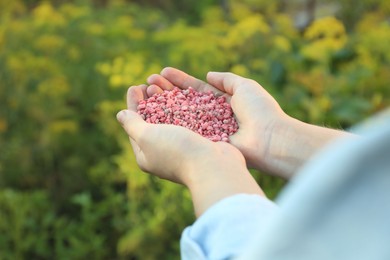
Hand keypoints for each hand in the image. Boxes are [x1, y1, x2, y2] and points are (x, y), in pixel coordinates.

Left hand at [117, 84, 263, 215]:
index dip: (133, 105)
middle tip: (150, 82)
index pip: (134, 127)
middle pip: (153, 120)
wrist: (214, 165)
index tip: (134, 87)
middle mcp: (164, 151)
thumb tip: (121, 115)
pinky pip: (188, 117)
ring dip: (166, 98)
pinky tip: (183, 91)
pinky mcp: (199, 139)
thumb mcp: (147, 137)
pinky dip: (183, 103)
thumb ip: (132, 125)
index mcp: (147, 155)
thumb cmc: (176, 151)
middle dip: (150, 99)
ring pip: (171, 116)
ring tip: (164, 82)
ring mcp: (183, 146)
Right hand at [147, 67, 351, 178]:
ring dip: (163, 104)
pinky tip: (154, 113)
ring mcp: (206, 131)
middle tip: (148, 83)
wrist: (268, 139)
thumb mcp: (245, 86)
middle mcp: (211, 117)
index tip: (162, 73)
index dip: (179, 81)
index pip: (195, 89)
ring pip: (180, 116)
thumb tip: (208, 75)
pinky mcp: (203, 144)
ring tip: (146, 93)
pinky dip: (169, 123)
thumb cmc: (259, 111)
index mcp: (221, 102)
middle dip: (166, 91)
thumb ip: (226, 79)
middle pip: (184, 102)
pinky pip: (184, 132)